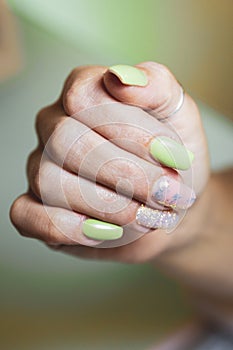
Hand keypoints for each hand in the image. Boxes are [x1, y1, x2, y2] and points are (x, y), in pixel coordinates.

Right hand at [10, 62, 208, 261]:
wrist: (168, 205)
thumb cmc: (169, 159)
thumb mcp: (179, 116)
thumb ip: (157, 86)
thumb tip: (121, 78)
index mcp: (84, 95)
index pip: (85, 98)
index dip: (129, 129)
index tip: (170, 155)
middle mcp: (55, 127)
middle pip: (66, 141)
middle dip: (124, 173)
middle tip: (164, 192)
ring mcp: (41, 167)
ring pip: (49, 181)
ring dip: (106, 205)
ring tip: (144, 214)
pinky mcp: (37, 207)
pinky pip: (26, 216)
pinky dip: (67, 228)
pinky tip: (104, 231)